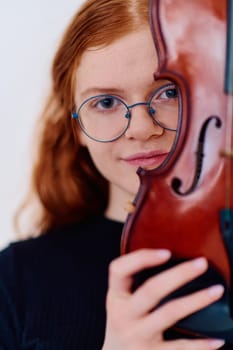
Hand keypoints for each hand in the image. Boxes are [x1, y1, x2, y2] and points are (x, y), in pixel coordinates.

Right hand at [102, 249, 224, 349]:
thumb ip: (135, 283)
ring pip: (169, 313)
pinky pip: (179, 348)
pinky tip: (217, 340)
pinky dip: (200, 345)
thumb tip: (167, 256)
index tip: (166, 252)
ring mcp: (137, 336)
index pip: (119, 270)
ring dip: (196, 300)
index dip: (141, 258)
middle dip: (179, 275)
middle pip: (151, 290)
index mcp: (115, 297)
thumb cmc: (123, 321)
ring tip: (217, 290)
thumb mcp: (120, 301)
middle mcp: (123, 316)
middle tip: (202, 263)